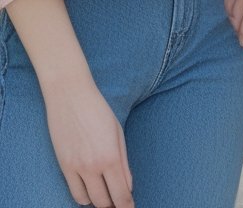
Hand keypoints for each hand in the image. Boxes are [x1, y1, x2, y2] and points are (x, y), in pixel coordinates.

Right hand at [44, 79, 132, 206]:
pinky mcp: (63, 166)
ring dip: (98, 201)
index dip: (127, 206)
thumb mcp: (118, 133)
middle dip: (114, 204)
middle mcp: (93, 166)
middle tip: (119, 201)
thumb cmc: (98, 109)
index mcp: (111, 156)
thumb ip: (124, 162)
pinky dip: (84, 196)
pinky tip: (91, 188)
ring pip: (88, 201)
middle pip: (104, 202)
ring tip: (105, 193)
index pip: (121, 194)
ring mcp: (76, 168)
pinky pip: (74, 192)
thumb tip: (128, 187)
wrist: (70, 95)